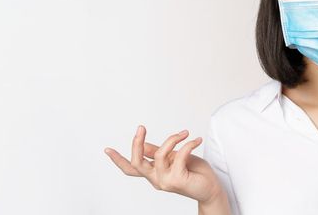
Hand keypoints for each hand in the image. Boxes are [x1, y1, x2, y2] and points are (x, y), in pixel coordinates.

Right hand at [104, 125, 225, 205]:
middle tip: (140, 128)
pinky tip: (196, 140)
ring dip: (173, 139)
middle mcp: (156, 180)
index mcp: (153, 174)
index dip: (118, 160)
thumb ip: (158, 153)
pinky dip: (188, 144)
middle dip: (136, 143)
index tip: (107, 149)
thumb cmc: (194, 173)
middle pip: (137, 163)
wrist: (211, 188)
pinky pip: (179, 155)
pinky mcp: (178, 180)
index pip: (131, 168)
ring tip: (185, 133)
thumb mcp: (173, 158)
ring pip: (160, 155)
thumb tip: (144, 145)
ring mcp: (166, 182)